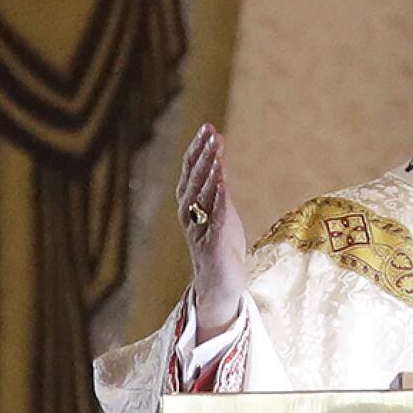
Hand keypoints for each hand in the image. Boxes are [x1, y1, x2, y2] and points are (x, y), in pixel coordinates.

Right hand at [176, 123, 246, 342]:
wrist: (220, 285)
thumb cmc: (220, 245)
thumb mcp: (219, 211)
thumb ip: (216, 187)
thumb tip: (218, 158)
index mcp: (190, 205)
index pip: (191, 171)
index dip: (198, 149)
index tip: (208, 127)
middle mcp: (190, 216)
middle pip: (195, 179)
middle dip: (204, 155)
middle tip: (213, 133)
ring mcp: (200, 230)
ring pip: (201, 197)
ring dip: (209, 173)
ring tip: (217, 153)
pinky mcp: (213, 245)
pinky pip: (214, 220)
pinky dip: (217, 201)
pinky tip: (222, 184)